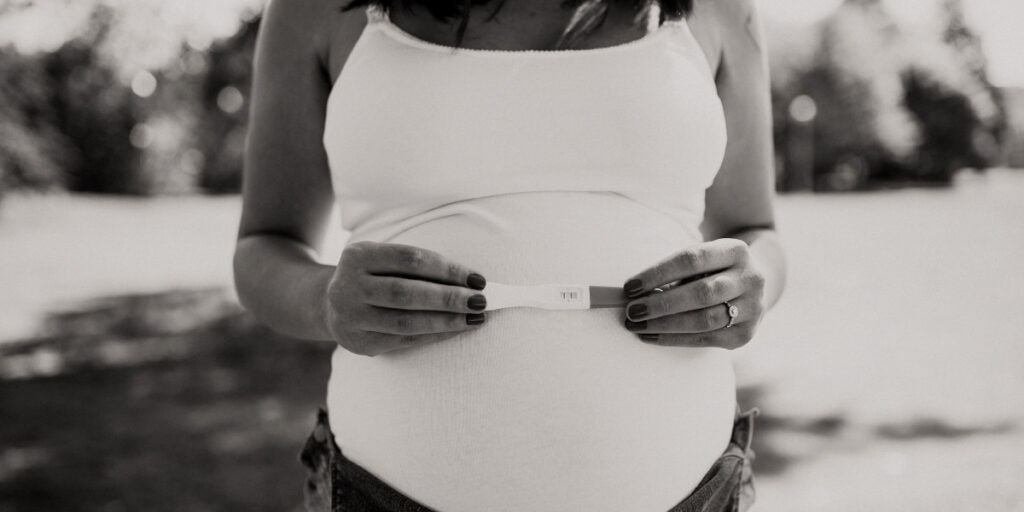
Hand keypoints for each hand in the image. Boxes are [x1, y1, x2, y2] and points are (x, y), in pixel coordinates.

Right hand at [323, 241, 487, 355]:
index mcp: (358, 255)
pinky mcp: (358, 342)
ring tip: (475, 318)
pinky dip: (434, 335)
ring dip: (446, 321)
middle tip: (481, 301)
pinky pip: (403, 341)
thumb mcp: (384, 259)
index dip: (447, 269)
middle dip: (448, 298)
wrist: (330, 303)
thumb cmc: (374, 276)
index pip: (411, 259)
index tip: (477, 278)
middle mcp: (348, 286)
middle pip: (406, 292)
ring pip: (405, 321)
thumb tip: (470, 281)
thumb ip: (419, 266)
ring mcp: (350, 317)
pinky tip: (455, 330)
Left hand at [621, 238, 765, 348]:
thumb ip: (676, 272)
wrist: (753, 285)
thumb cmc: (713, 270)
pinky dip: (674, 339)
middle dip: (661, 304)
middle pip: (702, 293)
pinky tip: (651, 336)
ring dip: (665, 325)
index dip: (658, 273)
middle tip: (632, 311)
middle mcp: (750, 278)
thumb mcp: (703, 260)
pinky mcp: (745, 334)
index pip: (692, 259)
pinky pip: (705, 340)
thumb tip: (636, 293)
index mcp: (736, 251)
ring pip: (705, 320)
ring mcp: (752, 308)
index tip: (630, 286)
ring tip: (637, 326)